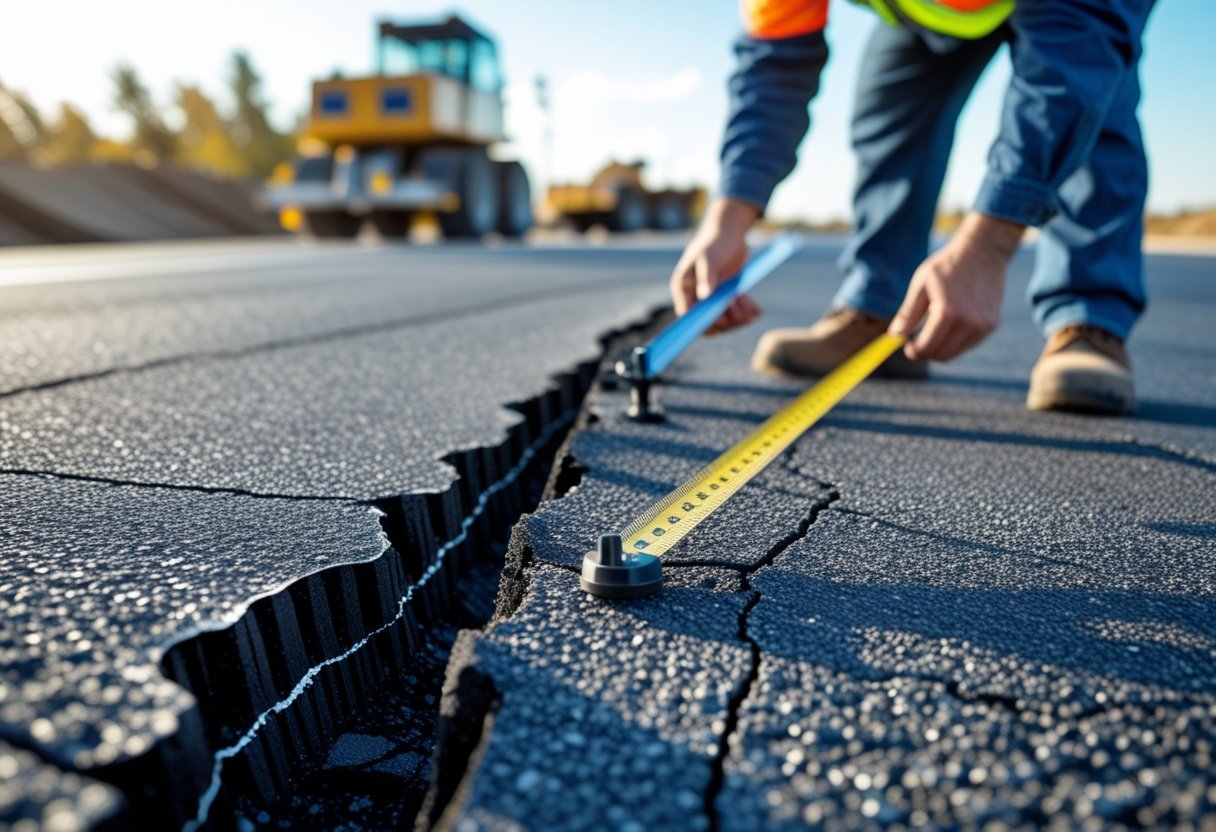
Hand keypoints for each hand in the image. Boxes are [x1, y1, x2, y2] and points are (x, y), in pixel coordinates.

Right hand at [669, 197, 762, 334]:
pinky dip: (748, 312)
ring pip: (726, 322)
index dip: (703, 322)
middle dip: (725, 319)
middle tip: (736, 301)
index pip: (688, 316)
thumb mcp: (709, 257)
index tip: (721, 317)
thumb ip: (706, 277)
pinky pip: (738, 315)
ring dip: (739, 316)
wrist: (729, 233)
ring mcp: (713, 300)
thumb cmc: (714, 242)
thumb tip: (704, 296)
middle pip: (709, 324)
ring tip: (743, 298)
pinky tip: (755, 307)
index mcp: (684, 289)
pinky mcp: (727, 299)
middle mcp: (696, 298)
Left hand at [889, 213, 1024, 361]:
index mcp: (948, 312)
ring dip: (940, 349)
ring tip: (931, 333)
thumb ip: (908, 313)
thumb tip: (893, 335)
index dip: (913, 351)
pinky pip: (968, 345)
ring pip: (955, 353)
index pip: (927, 347)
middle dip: (925, 353)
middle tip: (916, 344)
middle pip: (942, 355)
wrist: (983, 251)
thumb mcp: (921, 285)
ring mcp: (983, 326)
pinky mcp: (992, 325)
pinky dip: (955, 342)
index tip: (907, 345)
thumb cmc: (947, 266)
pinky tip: (948, 327)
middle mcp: (969, 323)